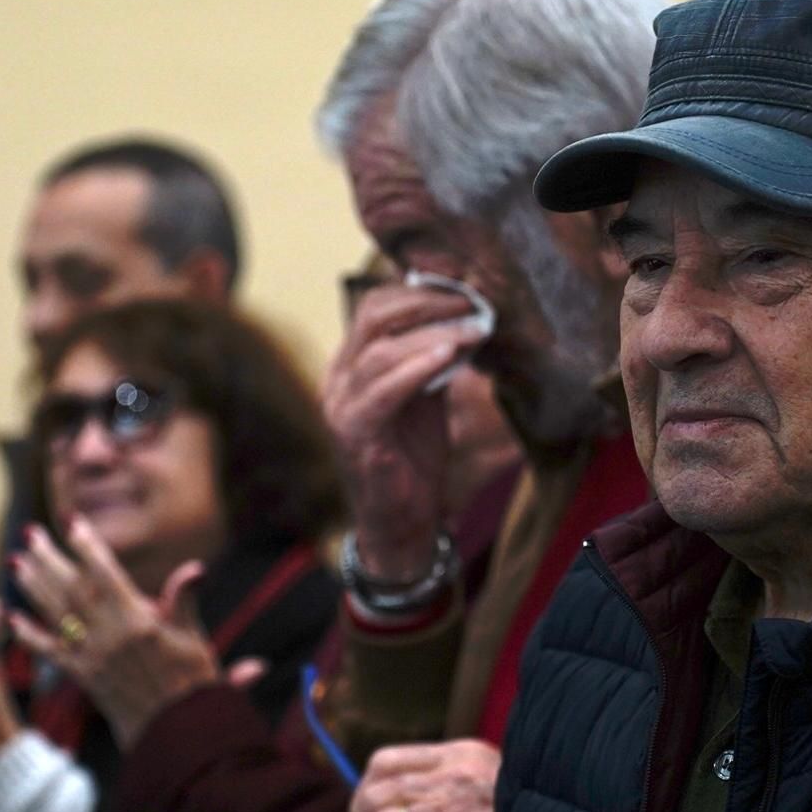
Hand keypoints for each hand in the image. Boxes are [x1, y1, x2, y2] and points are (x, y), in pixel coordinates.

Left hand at [9, 519, 219, 746]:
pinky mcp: (83, 678)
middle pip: (72, 589)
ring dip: (33, 586)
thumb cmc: (194, 685)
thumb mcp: (196, 639)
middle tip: (30, 533)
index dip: (88, 547)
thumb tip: (193, 569)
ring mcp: (92, 658)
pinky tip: (12, 618)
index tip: (72, 522)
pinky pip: (51, 654)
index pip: (106, 575)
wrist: (178, 733)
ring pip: (56, 614)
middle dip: (49, 559)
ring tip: (17, 562)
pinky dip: (30, 636)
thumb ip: (185, 602)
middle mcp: (109, 637)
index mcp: (138, 622)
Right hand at [323, 284, 487, 582]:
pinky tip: (448, 355)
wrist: (401, 522)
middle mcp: (338, 378)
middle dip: (427, 303)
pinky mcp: (354, 433)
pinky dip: (417, 368)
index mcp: (351, 364)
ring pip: (381, 349)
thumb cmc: (413, 459)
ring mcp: (341, 405)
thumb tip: (466, 318)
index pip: (375, 306)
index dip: (419, 292)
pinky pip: (383, 391)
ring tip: (472, 328)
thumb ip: (433, 359)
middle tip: (472, 302)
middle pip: (374, 315)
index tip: (464, 289)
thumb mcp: (426, 397)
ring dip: (432, 332)